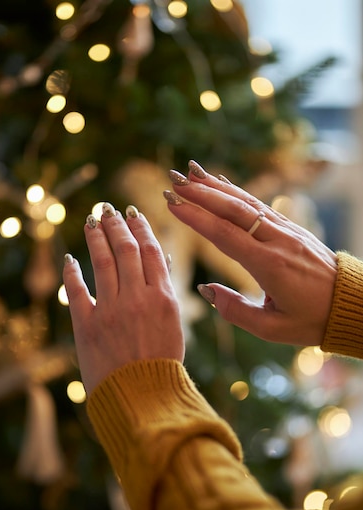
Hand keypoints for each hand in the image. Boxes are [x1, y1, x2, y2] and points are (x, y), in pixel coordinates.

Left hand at [63, 204, 184, 394]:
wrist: (143, 400)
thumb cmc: (162, 366)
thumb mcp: (173, 326)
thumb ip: (166, 292)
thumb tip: (163, 259)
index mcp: (163, 298)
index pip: (151, 251)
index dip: (141, 227)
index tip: (132, 212)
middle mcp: (137, 299)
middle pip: (126, 249)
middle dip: (116, 224)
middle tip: (108, 209)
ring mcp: (111, 311)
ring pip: (102, 261)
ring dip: (96, 237)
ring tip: (91, 221)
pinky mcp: (87, 326)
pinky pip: (77, 290)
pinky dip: (72, 271)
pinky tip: (69, 258)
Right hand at [163, 161, 337, 346]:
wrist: (350, 304)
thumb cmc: (311, 320)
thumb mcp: (272, 328)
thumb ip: (236, 311)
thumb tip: (206, 290)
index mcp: (269, 266)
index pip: (225, 235)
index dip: (196, 218)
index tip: (172, 204)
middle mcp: (277, 241)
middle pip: (234, 211)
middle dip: (201, 194)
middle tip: (173, 180)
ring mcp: (286, 231)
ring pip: (247, 202)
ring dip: (216, 186)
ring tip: (190, 172)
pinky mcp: (291, 228)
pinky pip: (260, 205)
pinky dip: (237, 192)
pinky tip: (221, 182)